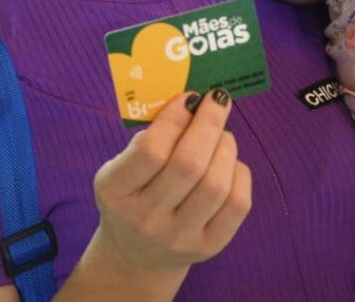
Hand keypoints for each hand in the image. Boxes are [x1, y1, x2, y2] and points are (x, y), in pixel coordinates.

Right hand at [90, 89, 250, 276]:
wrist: (136, 256)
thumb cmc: (133, 196)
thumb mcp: (121, 168)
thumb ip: (149, 138)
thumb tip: (192, 104)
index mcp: (116, 193)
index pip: (150, 150)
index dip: (175, 118)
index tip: (190, 98)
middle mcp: (146, 219)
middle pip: (189, 164)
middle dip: (209, 123)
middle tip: (218, 99)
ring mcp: (179, 237)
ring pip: (216, 184)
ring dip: (225, 146)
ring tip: (222, 134)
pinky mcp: (209, 247)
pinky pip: (237, 203)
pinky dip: (239, 172)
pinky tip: (229, 162)